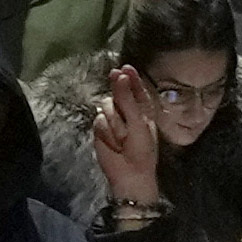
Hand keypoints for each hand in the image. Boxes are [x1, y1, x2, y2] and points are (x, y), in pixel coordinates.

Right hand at [90, 88, 163, 217]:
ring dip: (115, 121)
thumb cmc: (141, 149)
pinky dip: (106, 131)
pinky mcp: (100, 129)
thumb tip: (119, 76)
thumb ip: (127, 99)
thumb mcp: (138, 122)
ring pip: (106, 106)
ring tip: (122, 138)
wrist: (129, 174)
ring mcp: (112, 119)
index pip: (136, 88)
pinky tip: (113, 143)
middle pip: (117, 92)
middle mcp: (126, 111)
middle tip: (114, 77)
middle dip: (118, 90)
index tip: (125, 67)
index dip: (131, 77)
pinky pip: (99, 120)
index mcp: (142, 109)